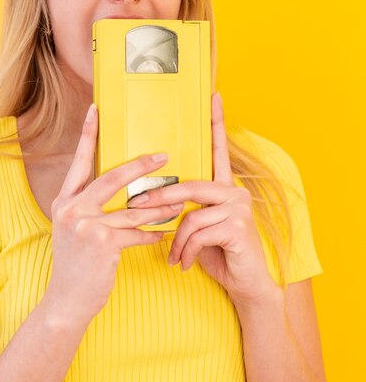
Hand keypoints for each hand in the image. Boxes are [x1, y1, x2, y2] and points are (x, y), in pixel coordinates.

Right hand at [44, 104, 183, 325]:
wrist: (65, 301)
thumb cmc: (75, 264)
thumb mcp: (74, 230)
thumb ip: (90, 207)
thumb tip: (121, 191)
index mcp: (65, 200)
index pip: (78, 161)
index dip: (87, 134)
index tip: (95, 108)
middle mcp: (72, 209)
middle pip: (112, 177)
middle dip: (141, 165)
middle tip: (164, 155)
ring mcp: (86, 226)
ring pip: (133, 208)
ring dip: (159, 206)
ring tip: (179, 201)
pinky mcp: (103, 244)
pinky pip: (137, 233)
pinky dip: (153, 235)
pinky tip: (165, 235)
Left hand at [128, 92, 276, 307]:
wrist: (245, 286)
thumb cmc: (216, 254)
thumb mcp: (196, 227)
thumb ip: (184, 208)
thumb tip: (151, 197)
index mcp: (223, 187)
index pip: (217, 150)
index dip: (216, 123)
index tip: (213, 96)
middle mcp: (234, 191)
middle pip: (190, 186)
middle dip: (160, 198)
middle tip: (137, 206)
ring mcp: (238, 208)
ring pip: (190, 214)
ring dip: (176, 239)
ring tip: (172, 255)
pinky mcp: (238, 227)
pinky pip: (197, 233)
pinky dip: (185, 251)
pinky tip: (184, 263)